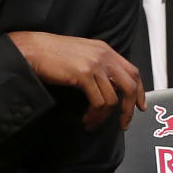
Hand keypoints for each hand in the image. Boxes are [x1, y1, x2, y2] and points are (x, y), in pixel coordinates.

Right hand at [8, 31, 145, 129]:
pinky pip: (98, 102)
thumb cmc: (50, 53)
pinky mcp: (83, 75)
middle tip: (124, 122)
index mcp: (104, 50)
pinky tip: (86, 118)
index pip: (132, 71)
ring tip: (92, 122)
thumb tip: (107, 86)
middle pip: (129, 86)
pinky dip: (94, 115)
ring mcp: (94, 64)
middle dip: (129, 109)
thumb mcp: (81, 53)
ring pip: (113, 98)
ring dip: (104, 116)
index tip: (139, 106)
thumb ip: (97, 65)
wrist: (32, 49)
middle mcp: (103, 55)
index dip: (139, 91)